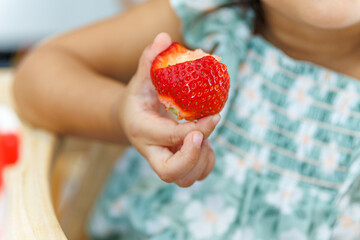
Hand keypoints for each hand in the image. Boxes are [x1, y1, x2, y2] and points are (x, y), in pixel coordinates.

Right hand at [118, 33, 219, 186]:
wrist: (130, 119)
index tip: (214, 117)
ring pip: (185, 179)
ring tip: (204, 138)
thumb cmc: (138, 97)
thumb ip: (149, 59)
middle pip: (170, 173)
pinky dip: (205, 164)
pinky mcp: (175, 165)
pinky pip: (194, 176)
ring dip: (202, 162)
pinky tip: (204, 143)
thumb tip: (165, 37)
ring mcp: (163, 161)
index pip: (168, 137)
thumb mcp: (140, 78)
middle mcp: (151, 151)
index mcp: (141, 130)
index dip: (194, 130)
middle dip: (193, 158)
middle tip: (203, 137)